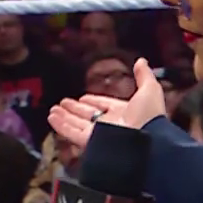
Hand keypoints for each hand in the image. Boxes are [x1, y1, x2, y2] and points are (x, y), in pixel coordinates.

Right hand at [49, 60, 164, 148]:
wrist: (149, 141)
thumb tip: (141, 61)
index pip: (105, 105)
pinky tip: (52, 118)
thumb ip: (144, 76)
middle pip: (88, 115)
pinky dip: (61, 126)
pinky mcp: (91, 142)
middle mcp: (111, 124)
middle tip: (63, 103)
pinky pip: (73, 133)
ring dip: (65, 117)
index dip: (94, 101)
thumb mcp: (149, 90)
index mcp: (124, 113)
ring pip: (77, 124)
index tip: (83, 98)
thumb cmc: (150, 116)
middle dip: (75, 109)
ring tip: (53, 110)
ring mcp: (100, 134)